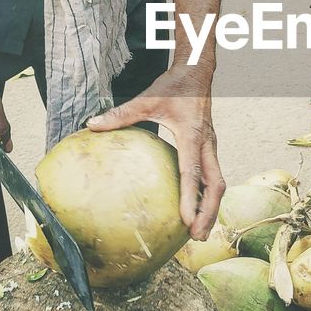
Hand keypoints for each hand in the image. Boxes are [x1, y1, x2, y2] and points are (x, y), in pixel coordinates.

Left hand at [87, 64, 223, 238]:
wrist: (197, 73)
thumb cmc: (173, 87)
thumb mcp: (146, 99)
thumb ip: (121, 114)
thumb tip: (92, 125)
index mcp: (193, 136)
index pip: (193, 173)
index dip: (191, 198)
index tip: (185, 220)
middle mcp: (207, 145)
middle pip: (216, 186)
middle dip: (209, 213)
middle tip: (196, 236)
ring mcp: (211, 148)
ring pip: (218, 184)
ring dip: (211, 209)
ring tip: (199, 233)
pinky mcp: (210, 150)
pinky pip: (213, 178)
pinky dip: (208, 197)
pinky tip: (197, 212)